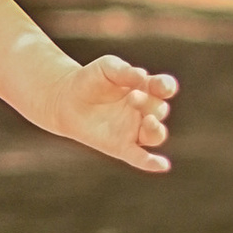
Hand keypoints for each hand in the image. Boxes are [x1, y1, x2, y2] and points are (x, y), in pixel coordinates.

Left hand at [52, 53, 178, 172]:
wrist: (66, 99)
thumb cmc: (90, 80)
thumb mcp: (106, 67)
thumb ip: (124, 70)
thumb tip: (142, 76)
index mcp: (145, 88)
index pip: (165, 88)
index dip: (166, 87)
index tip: (159, 85)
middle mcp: (144, 110)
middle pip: (159, 109)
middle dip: (149, 104)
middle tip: (132, 97)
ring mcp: (134, 130)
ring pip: (156, 135)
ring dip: (156, 129)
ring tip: (148, 121)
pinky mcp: (121, 147)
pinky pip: (140, 158)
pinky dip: (151, 162)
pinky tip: (162, 165)